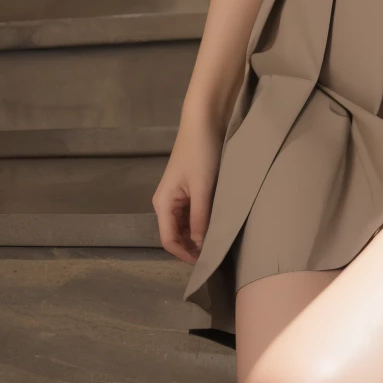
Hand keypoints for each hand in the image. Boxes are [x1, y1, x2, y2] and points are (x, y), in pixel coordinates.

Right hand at [153, 117, 224, 262]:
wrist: (205, 120)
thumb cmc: (201, 153)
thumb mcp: (202, 188)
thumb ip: (200, 219)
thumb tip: (200, 246)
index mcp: (163, 204)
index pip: (169, 240)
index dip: (185, 254)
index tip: (207, 263)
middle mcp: (166, 202)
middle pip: (176, 234)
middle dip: (192, 246)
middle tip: (216, 254)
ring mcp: (178, 195)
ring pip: (186, 224)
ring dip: (199, 234)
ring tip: (219, 240)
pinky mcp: (190, 187)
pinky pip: (193, 212)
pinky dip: (203, 220)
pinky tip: (217, 223)